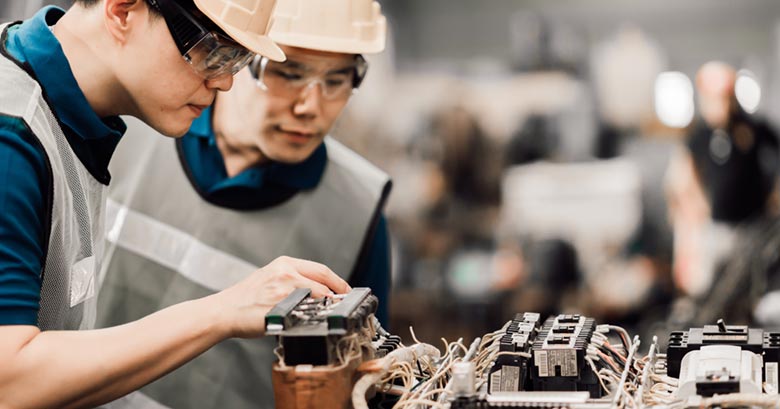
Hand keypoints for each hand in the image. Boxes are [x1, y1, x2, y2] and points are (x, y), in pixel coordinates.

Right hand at [211, 256, 350, 337]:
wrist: (225, 310)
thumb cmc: (247, 297)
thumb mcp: (270, 277)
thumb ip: (293, 279)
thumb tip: (319, 290)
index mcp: (285, 263)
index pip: (321, 270)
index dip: (338, 281)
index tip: (345, 290)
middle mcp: (286, 273)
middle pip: (324, 281)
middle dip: (339, 293)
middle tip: (344, 303)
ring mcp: (284, 290)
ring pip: (318, 297)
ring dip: (328, 306)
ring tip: (330, 313)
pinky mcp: (281, 307)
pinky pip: (306, 313)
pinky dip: (314, 317)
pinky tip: (314, 321)